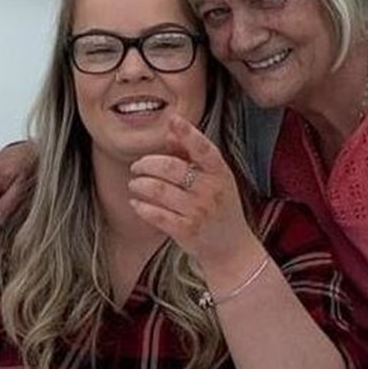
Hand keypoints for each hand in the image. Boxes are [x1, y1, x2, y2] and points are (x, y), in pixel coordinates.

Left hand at [127, 114, 252, 274]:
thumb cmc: (221, 209)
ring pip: (158, 190)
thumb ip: (193, 155)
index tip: (173, 120)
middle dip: (146, 164)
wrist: (232, 249)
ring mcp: (198, 211)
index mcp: (220, 174)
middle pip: (171, 168)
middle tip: (136, 166)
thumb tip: (171, 132)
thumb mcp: (216, 179)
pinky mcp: (186, 230)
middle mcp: (210, 191)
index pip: (203, 149)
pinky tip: (136, 203)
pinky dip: (141, 206)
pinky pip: (156, 214)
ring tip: (135, 184)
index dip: (188, 133)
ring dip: (140, 185)